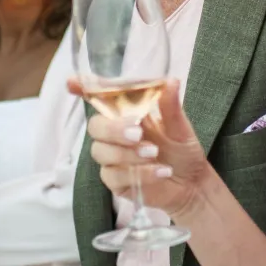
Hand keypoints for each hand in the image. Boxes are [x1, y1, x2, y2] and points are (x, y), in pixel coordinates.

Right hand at [68, 78, 213, 219]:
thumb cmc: (183, 150)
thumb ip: (171, 107)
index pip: (102, 98)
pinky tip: (161, 172)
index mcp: (129, 113)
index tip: (72, 83)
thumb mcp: (181, 127)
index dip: (85, 88)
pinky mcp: (116, 182)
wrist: (192, 184)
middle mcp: (116, 133)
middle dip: (114, 129)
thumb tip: (171, 81)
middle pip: (96, 126)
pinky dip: (139, 173)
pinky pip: (114, 176)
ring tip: (154, 154)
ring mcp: (113, 158)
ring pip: (101, 152)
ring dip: (127, 153)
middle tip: (137, 133)